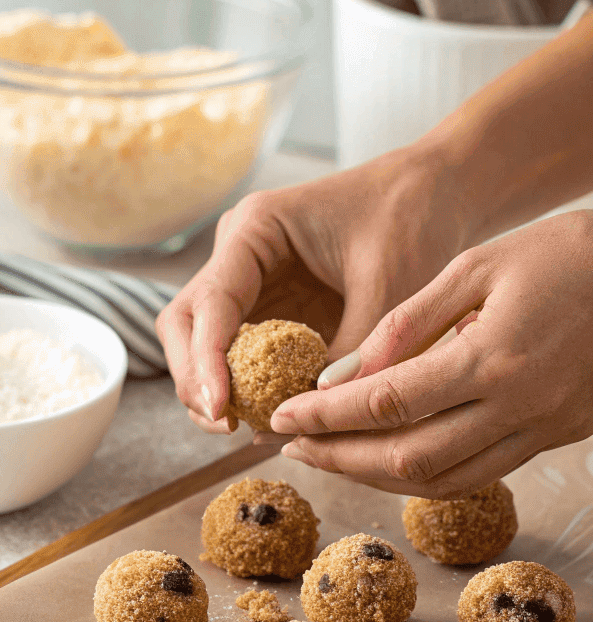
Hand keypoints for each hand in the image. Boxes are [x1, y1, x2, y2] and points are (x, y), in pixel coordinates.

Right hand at [155, 143, 468, 433]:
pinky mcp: (267, 308)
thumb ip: (349, 354)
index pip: (210, 302)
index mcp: (256, 228)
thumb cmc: (413, 218)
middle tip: (224, 425)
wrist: (437, 192)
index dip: (206, 361)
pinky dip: (244, 386)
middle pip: (184, 325)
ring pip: (200, 344)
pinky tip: (265, 415)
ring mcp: (248, 283)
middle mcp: (238, 254)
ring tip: (243, 429)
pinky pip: (238, 354)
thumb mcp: (389, 289)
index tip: (220, 409)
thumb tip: (311, 417)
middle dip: (195, 378)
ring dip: (213, 388)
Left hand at [271, 211, 592, 497]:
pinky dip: (419, 477)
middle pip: (406, 459)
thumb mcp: (477, 265)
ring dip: (373, 478)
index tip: (282, 418)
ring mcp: (541, 431)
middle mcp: (518, 406)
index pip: (385, 404)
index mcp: (494, 356)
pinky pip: (474, 476)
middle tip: (293, 445)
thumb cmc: (567, 253)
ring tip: (328, 457)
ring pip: (439, 482)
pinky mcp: (553, 439)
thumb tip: (339, 377)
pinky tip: (384, 460)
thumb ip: (405, 324)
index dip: (325, 417)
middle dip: (338, 458)